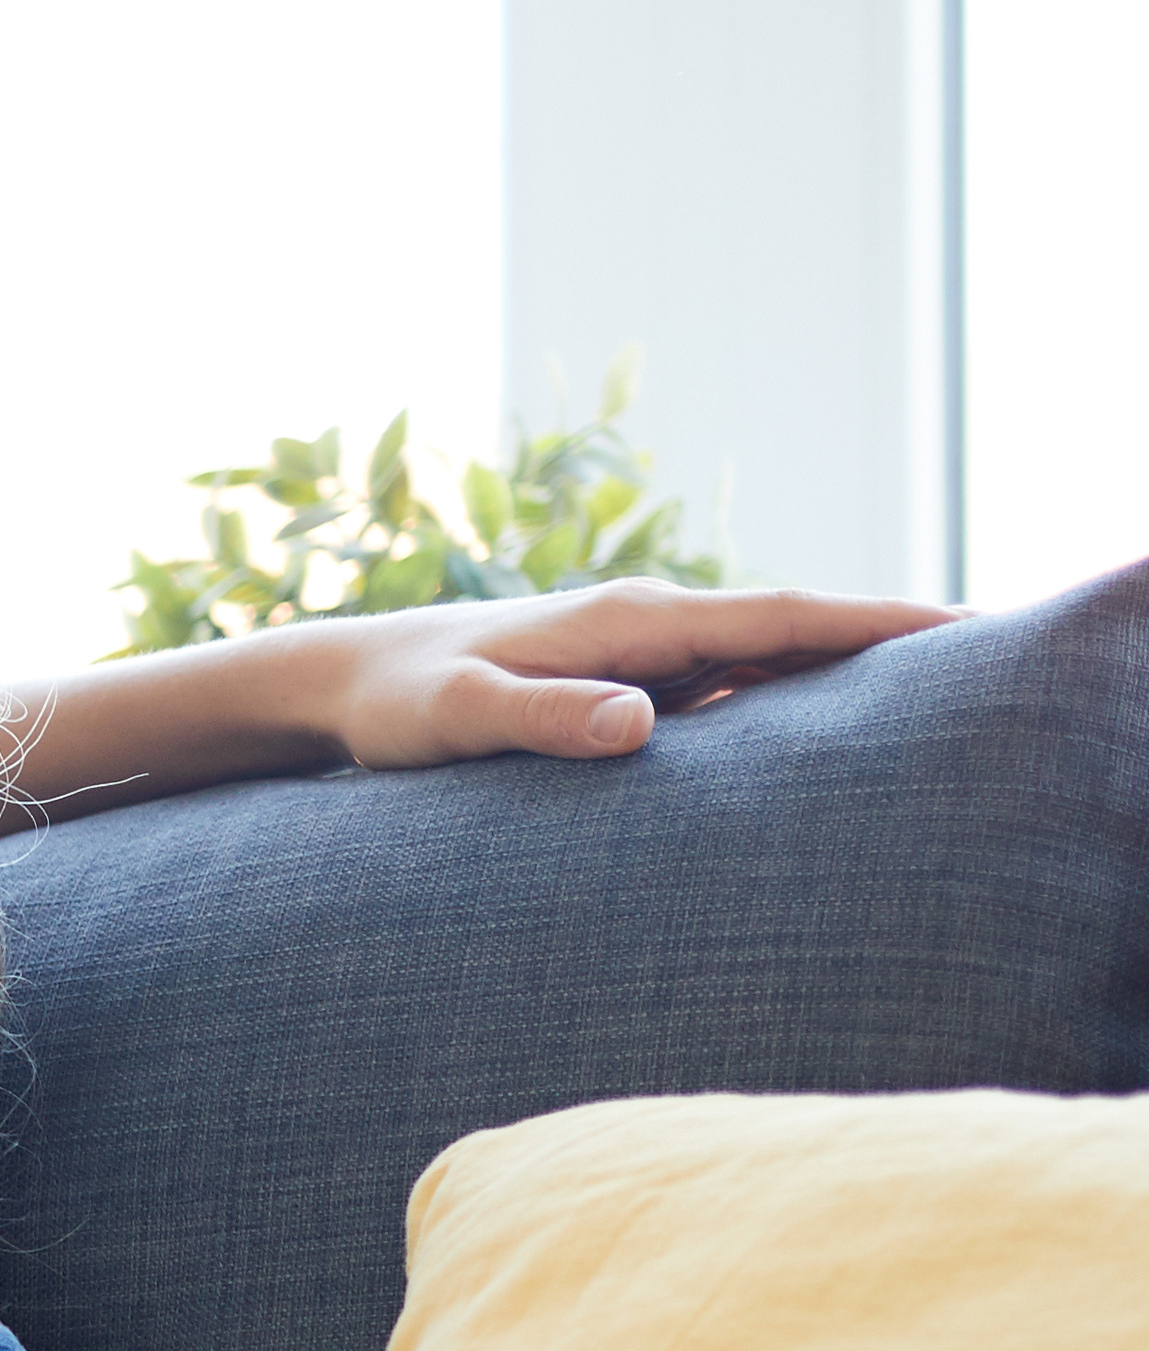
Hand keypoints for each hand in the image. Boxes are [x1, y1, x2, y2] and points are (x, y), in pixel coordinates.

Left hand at [304, 578, 955, 771]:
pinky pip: (734, 684)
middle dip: (899, 638)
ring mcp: (646, 649)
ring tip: (949, 702)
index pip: (786, 616)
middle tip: (1002, 664)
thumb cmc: (398, 704)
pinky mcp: (629, 678)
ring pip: (775, 656)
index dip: (880, 621)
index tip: (969, 629)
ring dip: (854, 669)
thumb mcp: (458, 719)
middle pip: (804, 627)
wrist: (347, 682)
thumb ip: (543, 721)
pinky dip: (793, 696)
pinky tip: (835, 735)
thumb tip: (644, 722)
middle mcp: (654, 623)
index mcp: (636, 622)